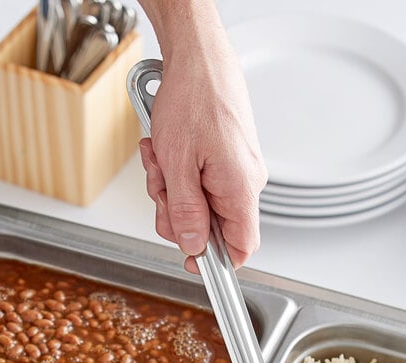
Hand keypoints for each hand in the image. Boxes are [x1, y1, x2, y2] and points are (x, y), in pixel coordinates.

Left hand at [139, 28, 266, 272]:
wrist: (200, 57)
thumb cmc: (194, 98)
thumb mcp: (178, 164)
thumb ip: (186, 212)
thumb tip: (194, 246)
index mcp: (241, 189)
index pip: (241, 247)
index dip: (217, 262)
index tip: (192, 262)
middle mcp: (245, 182)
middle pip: (212, 226)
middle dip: (177, 212)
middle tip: (160, 188)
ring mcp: (236, 170)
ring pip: (200, 203)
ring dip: (171, 188)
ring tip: (160, 159)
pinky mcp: (225, 159)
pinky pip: (199, 181)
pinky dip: (177, 172)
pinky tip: (165, 151)